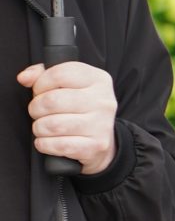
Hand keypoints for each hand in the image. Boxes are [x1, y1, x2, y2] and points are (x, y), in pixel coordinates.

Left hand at [19, 61, 116, 176]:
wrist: (102, 138)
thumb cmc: (79, 107)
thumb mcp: (67, 84)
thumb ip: (42, 75)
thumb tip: (24, 78)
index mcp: (98, 80)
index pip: (59, 75)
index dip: (40, 84)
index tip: (40, 92)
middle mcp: (103, 101)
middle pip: (52, 101)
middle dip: (36, 108)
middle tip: (39, 112)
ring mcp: (102, 124)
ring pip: (52, 125)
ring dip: (39, 128)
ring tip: (44, 126)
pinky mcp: (96, 145)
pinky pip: (59, 145)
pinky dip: (45, 144)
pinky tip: (48, 140)